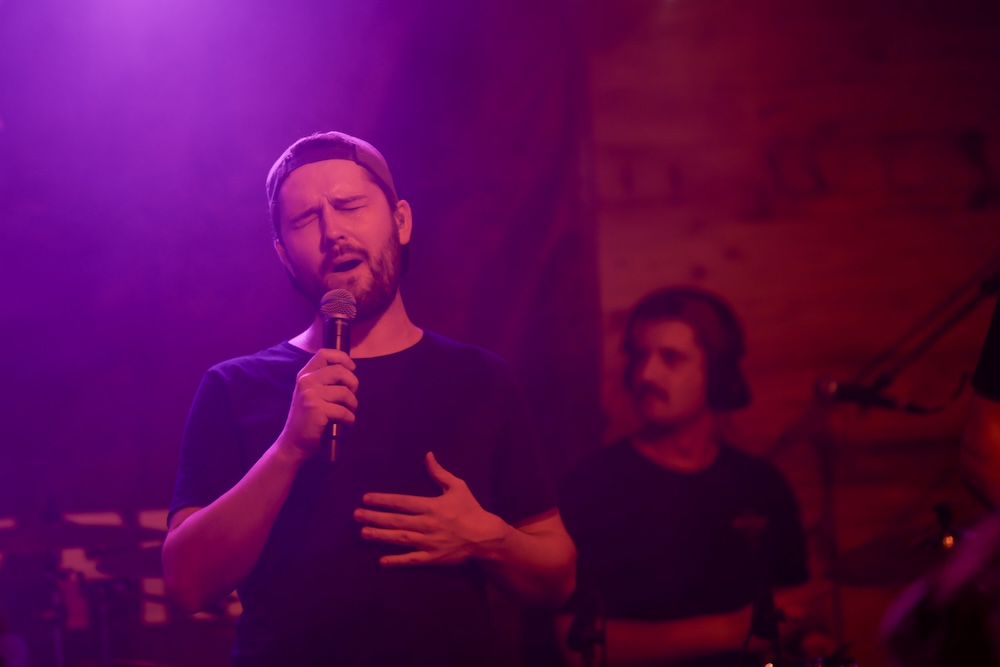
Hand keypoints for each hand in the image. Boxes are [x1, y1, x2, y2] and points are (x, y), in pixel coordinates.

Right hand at [278, 348, 357, 460]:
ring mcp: (310, 395)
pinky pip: (344, 411)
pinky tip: (345, 423)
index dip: (342, 358)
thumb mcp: (310, 393)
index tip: (351, 369)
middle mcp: (306, 381)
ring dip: (352, 405)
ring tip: (347, 412)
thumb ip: (324, 380)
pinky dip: (349, 419)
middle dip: (353, 384)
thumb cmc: (307, 418)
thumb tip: (350, 371)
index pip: (325, 354)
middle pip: (340, 371)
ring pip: (345, 392)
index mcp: (305, 375)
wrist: (292, 443)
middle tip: (350, 398)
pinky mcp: (316, 410)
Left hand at [354, 452, 507, 565]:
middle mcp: (427, 524)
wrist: (485, 535)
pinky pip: (412, 559)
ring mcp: (429, 542)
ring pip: (400, 538)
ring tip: (363, 532)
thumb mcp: (457, 486)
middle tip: (356, 515)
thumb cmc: (470, 509)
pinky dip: (397, 560)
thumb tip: (428, 455)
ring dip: (380, 535)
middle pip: (396, 520)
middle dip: (374, 517)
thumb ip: (439, 473)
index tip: (366, 498)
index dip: (383, 500)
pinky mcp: (433, 557)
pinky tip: (382, 561)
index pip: (402, 502)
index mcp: (432, 506)